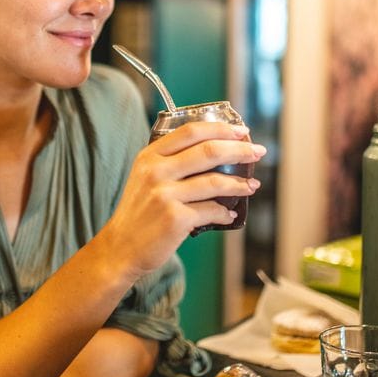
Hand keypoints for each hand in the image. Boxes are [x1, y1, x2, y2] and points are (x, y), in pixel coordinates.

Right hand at [99, 121, 264, 280]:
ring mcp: (165, 195)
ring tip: (251, 186)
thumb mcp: (144, 177)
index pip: (191, 131)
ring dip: (240, 184)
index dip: (221, 129)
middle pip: (208, 151)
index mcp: (150, 156)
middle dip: (240, 150)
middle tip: (257, 153)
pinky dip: (225, 212)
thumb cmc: (138, 213)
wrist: (120, 248)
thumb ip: (169, 162)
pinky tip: (229, 214)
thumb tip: (214, 152)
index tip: (241, 132)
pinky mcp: (175, 218)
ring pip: (215, 181)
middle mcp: (156, 171)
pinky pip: (212, 210)